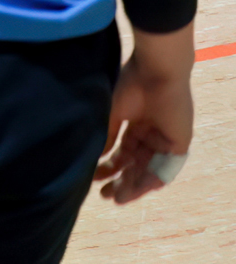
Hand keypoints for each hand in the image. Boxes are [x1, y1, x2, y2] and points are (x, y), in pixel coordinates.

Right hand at [97, 28, 195, 203]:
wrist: (156, 72)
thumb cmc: (131, 85)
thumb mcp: (112, 113)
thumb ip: (107, 136)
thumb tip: (97, 158)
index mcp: (135, 125)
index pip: (122, 152)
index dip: (108, 166)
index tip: (92, 177)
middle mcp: (150, 135)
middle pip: (135, 165)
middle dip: (120, 181)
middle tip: (105, 195)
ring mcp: (165, 141)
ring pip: (148, 170)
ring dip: (134, 186)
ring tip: (117, 198)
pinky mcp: (178, 145)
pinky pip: (164, 169)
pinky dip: (150, 180)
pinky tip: (134, 189)